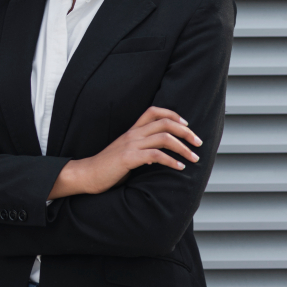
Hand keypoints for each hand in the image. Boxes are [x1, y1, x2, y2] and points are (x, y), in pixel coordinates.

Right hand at [49, 106, 200, 199]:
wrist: (87, 174)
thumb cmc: (107, 166)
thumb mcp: (124, 152)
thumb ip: (140, 149)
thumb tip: (158, 154)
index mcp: (131, 131)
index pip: (153, 112)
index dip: (173, 115)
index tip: (186, 125)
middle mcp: (132, 134)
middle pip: (165, 123)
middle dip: (186, 132)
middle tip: (198, 142)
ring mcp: (130, 145)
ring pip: (164, 138)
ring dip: (183, 148)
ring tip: (194, 158)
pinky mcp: (128, 158)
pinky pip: (155, 155)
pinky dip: (171, 161)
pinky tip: (179, 168)